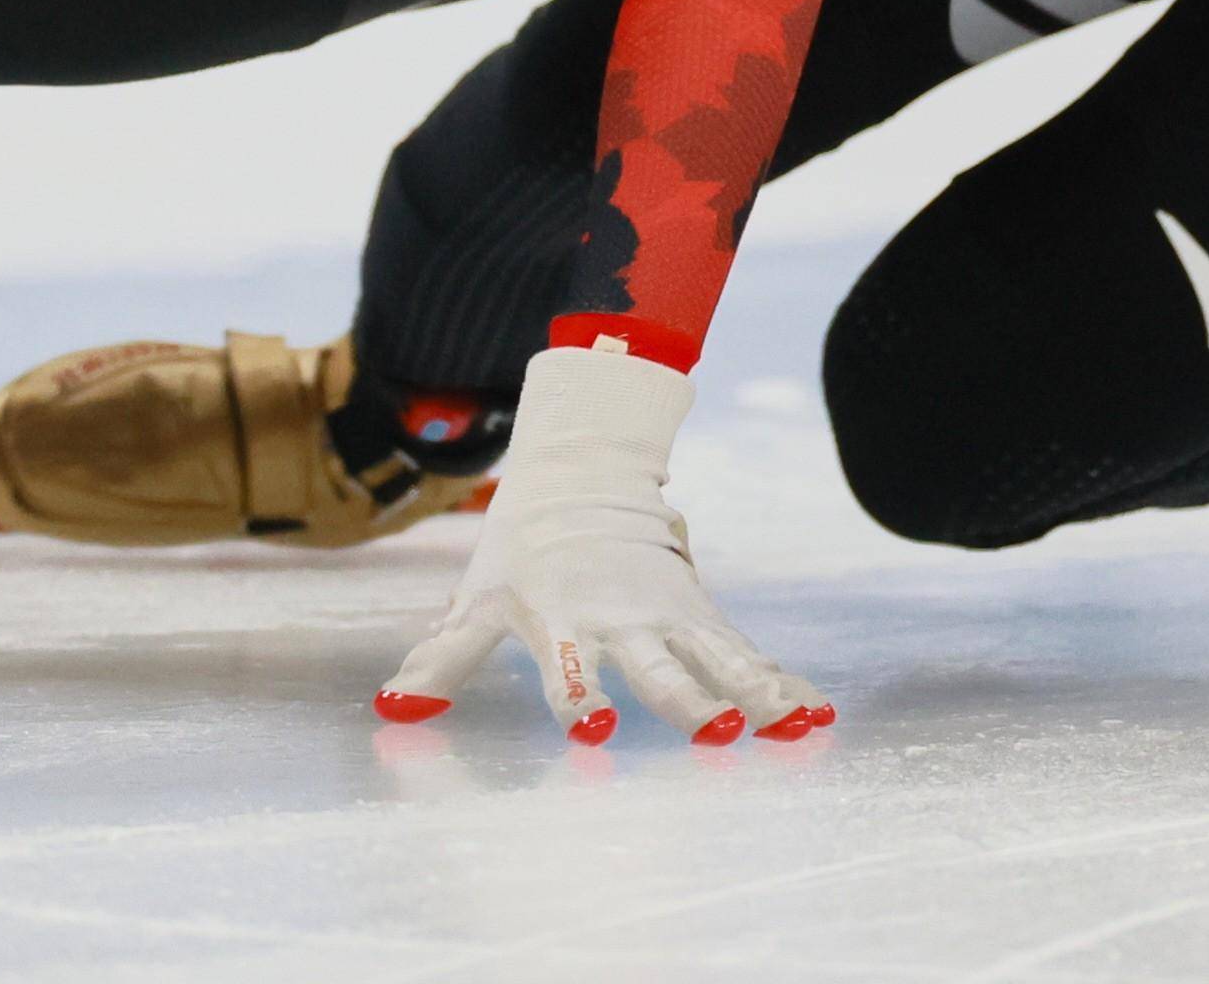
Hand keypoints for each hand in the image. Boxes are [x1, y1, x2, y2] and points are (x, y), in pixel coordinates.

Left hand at [374, 343, 825, 746]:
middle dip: (687, 702)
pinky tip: (815, 716)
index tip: (593, 731)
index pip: (568, 671)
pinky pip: (743, 651)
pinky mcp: (698, 608)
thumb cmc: (519, 552)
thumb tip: (392, 711)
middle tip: (720, 735)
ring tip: (794, 726)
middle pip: (657, 668)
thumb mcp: (477, 601)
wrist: (578, 473)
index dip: (579, 699)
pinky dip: (779, 682)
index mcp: (561, 621)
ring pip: (716, 657)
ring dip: (754, 692)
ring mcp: (665, 611)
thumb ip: (440, 661)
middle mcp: (620, 619)